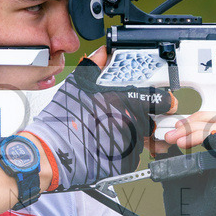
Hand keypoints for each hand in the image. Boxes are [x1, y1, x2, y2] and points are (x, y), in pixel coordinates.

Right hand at [24, 54, 173, 190]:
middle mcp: (131, 123)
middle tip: (122, 120)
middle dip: (142, 120)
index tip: (165, 103)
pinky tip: (107, 146)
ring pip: (142, 138)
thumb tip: (104, 53)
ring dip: (132, 135)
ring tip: (109, 133)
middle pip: (151, 120)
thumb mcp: (78, 85)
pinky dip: (124, 150)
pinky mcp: (126, 162)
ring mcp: (130, 145)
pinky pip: (133, 154)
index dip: (164, 101)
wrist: (51, 152)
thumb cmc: (62, 121)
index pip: (161, 101)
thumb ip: (95, 66)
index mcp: (124, 101)